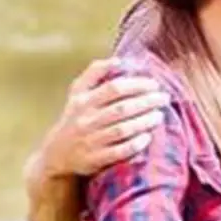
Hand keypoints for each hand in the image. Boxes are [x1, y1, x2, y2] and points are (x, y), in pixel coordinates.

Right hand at [41, 59, 168, 177]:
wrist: (57, 154)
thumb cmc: (75, 118)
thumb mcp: (77, 94)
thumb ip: (94, 74)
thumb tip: (120, 60)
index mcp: (82, 101)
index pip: (113, 89)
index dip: (136, 85)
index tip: (154, 84)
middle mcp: (85, 120)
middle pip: (121, 109)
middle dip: (146, 102)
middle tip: (164, 98)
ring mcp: (90, 141)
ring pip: (121, 130)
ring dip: (144, 122)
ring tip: (160, 115)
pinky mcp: (95, 160)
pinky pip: (118, 152)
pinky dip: (134, 144)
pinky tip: (148, 137)